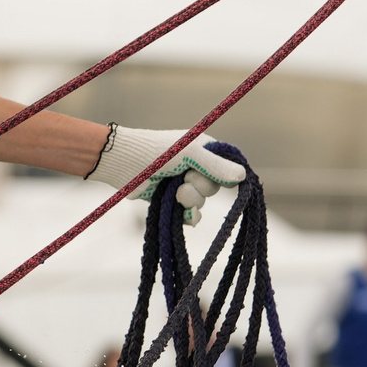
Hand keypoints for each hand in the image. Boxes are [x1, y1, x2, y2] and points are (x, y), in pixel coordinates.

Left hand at [88, 126, 246, 223]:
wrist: (123, 164)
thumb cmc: (157, 152)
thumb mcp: (190, 154)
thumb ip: (216, 165)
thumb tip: (243, 176)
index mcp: (205, 151)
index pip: (228, 167)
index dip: (224, 175)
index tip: (214, 176)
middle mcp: (196, 167)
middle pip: (215, 187)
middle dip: (200, 187)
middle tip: (184, 178)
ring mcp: (183, 184)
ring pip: (202, 202)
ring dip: (190, 200)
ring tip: (174, 192)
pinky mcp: (171, 200)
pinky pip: (191, 215)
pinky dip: (187, 215)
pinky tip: (181, 212)